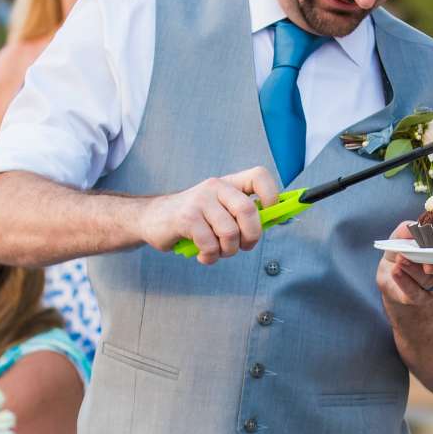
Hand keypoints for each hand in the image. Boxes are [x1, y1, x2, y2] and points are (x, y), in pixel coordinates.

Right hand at [140, 167, 281, 262]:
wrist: (153, 219)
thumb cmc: (194, 218)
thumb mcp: (220, 209)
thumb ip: (245, 213)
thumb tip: (279, 219)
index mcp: (229, 183)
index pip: (259, 176)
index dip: (272, 195)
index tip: (270, 214)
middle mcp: (215, 187)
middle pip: (248, 210)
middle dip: (252, 236)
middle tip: (244, 246)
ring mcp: (200, 201)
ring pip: (230, 233)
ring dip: (228, 251)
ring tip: (218, 251)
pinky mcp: (186, 218)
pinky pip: (210, 245)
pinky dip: (210, 257)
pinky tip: (203, 254)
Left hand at [377, 221, 432, 308]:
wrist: (389, 268)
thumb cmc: (405, 249)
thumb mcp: (404, 236)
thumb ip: (409, 229)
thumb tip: (412, 228)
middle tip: (420, 255)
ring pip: (429, 282)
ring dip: (414, 270)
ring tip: (401, 259)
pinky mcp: (418, 298)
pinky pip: (414, 293)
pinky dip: (404, 281)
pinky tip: (396, 271)